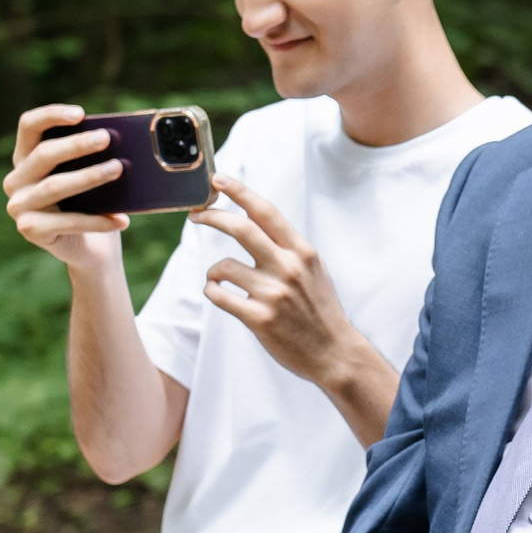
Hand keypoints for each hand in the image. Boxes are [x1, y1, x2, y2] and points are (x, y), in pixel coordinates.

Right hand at [2, 104, 127, 268]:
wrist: (90, 247)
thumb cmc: (93, 204)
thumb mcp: (93, 178)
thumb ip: (96, 159)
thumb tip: (124, 143)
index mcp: (27, 158)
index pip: (29, 127)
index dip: (50, 115)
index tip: (80, 113)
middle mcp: (16, 180)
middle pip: (43, 155)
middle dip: (76, 145)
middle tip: (106, 138)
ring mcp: (19, 206)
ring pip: (54, 186)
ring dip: (88, 176)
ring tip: (118, 169)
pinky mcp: (30, 230)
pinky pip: (67, 222)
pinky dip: (98, 221)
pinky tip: (122, 219)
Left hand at [194, 174, 380, 391]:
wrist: (334, 353)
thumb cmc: (320, 310)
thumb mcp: (313, 270)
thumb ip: (287, 248)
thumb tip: (253, 221)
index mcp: (303, 252)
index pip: (266, 212)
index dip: (239, 192)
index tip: (218, 179)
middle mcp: (288, 268)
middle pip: (240, 228)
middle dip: (211, 216)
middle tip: (197, 215)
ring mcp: (273, 293)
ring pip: (222, 266)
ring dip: (214, 271)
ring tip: (220, 279)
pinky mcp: (259, 318)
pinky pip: (218, 295)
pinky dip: (213, 292)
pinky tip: (221, 295)